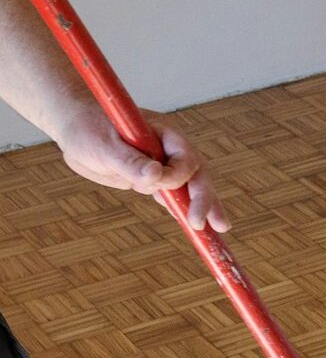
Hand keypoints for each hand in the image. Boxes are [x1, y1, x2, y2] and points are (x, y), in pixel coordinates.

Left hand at [49, 101, 229, 231]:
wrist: (73, 129)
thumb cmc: (88, 129)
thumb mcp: (105, 145)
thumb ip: (131, 161)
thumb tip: (156, 176)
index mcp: (164, 135)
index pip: (185, 159)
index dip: (178, 176)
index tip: (159, 186)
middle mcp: (169, 151)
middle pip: (197, 176)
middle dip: (207, 200)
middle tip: (218, 225)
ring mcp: (163, 167)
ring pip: (190, 189)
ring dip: (204, 209)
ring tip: (219, 229)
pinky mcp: (152, 181)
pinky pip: (174, 197)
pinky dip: (183, 211)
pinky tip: (196, 226)